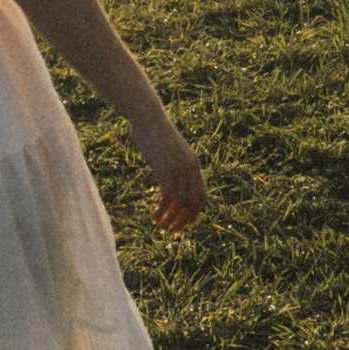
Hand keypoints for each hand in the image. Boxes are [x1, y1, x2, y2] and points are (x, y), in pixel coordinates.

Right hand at [131, 110, 205, 235]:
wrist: (148, 118)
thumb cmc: (155, 133)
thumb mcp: (169, 151)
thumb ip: (173, 164)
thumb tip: (169, 177)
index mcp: (193, 164)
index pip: (200, 195)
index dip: (194, 213)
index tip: (186, 224)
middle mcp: (190, 168)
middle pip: (193, 203)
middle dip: (183, 220)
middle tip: (172, 231)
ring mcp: (179, 169)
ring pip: (180, 204)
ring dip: (170, 219)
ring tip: (160, 227)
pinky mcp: (165, 169)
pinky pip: (167, 198)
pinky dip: (161, 211)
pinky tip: (154, 217)